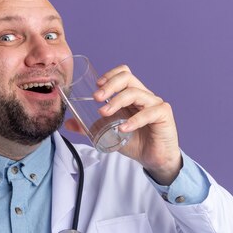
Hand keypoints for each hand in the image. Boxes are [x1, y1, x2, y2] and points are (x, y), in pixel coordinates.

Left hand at [65, 64, 181, 184]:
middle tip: (96, 98)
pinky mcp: (164, 115)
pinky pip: (149, 112)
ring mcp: (155, 103)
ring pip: (135, 93)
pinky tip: (123, 128)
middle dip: (110, 86)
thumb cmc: (134, 142)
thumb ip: (89, 127)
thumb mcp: (108, 132)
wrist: (153, 159)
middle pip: (127, 78)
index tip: (96, 86)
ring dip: (117, 101)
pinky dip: (134, 120)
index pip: (123, 74)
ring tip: (103, 113)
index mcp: (132, 95)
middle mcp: (144, 95)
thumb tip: (69, 124)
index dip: (110, 76)